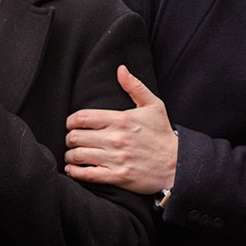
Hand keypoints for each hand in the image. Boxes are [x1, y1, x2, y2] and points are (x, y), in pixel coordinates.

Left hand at [64, 65, 177, 193]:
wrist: (176, 164)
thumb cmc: (162, 135)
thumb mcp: (153, 106)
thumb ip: (135, 87)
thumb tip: (121, 69)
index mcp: (121, 119)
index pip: (83, 117)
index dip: (70, 121)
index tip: (71, 124)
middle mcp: (116, 138)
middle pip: (76, 137)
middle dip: (69, 138)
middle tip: (71, 140)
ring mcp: (115, 159)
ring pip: (78, 156)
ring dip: (70, 155)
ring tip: (71, 155)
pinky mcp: (117, 176)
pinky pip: (87, 175)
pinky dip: (75, 172)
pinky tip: (73, 169)